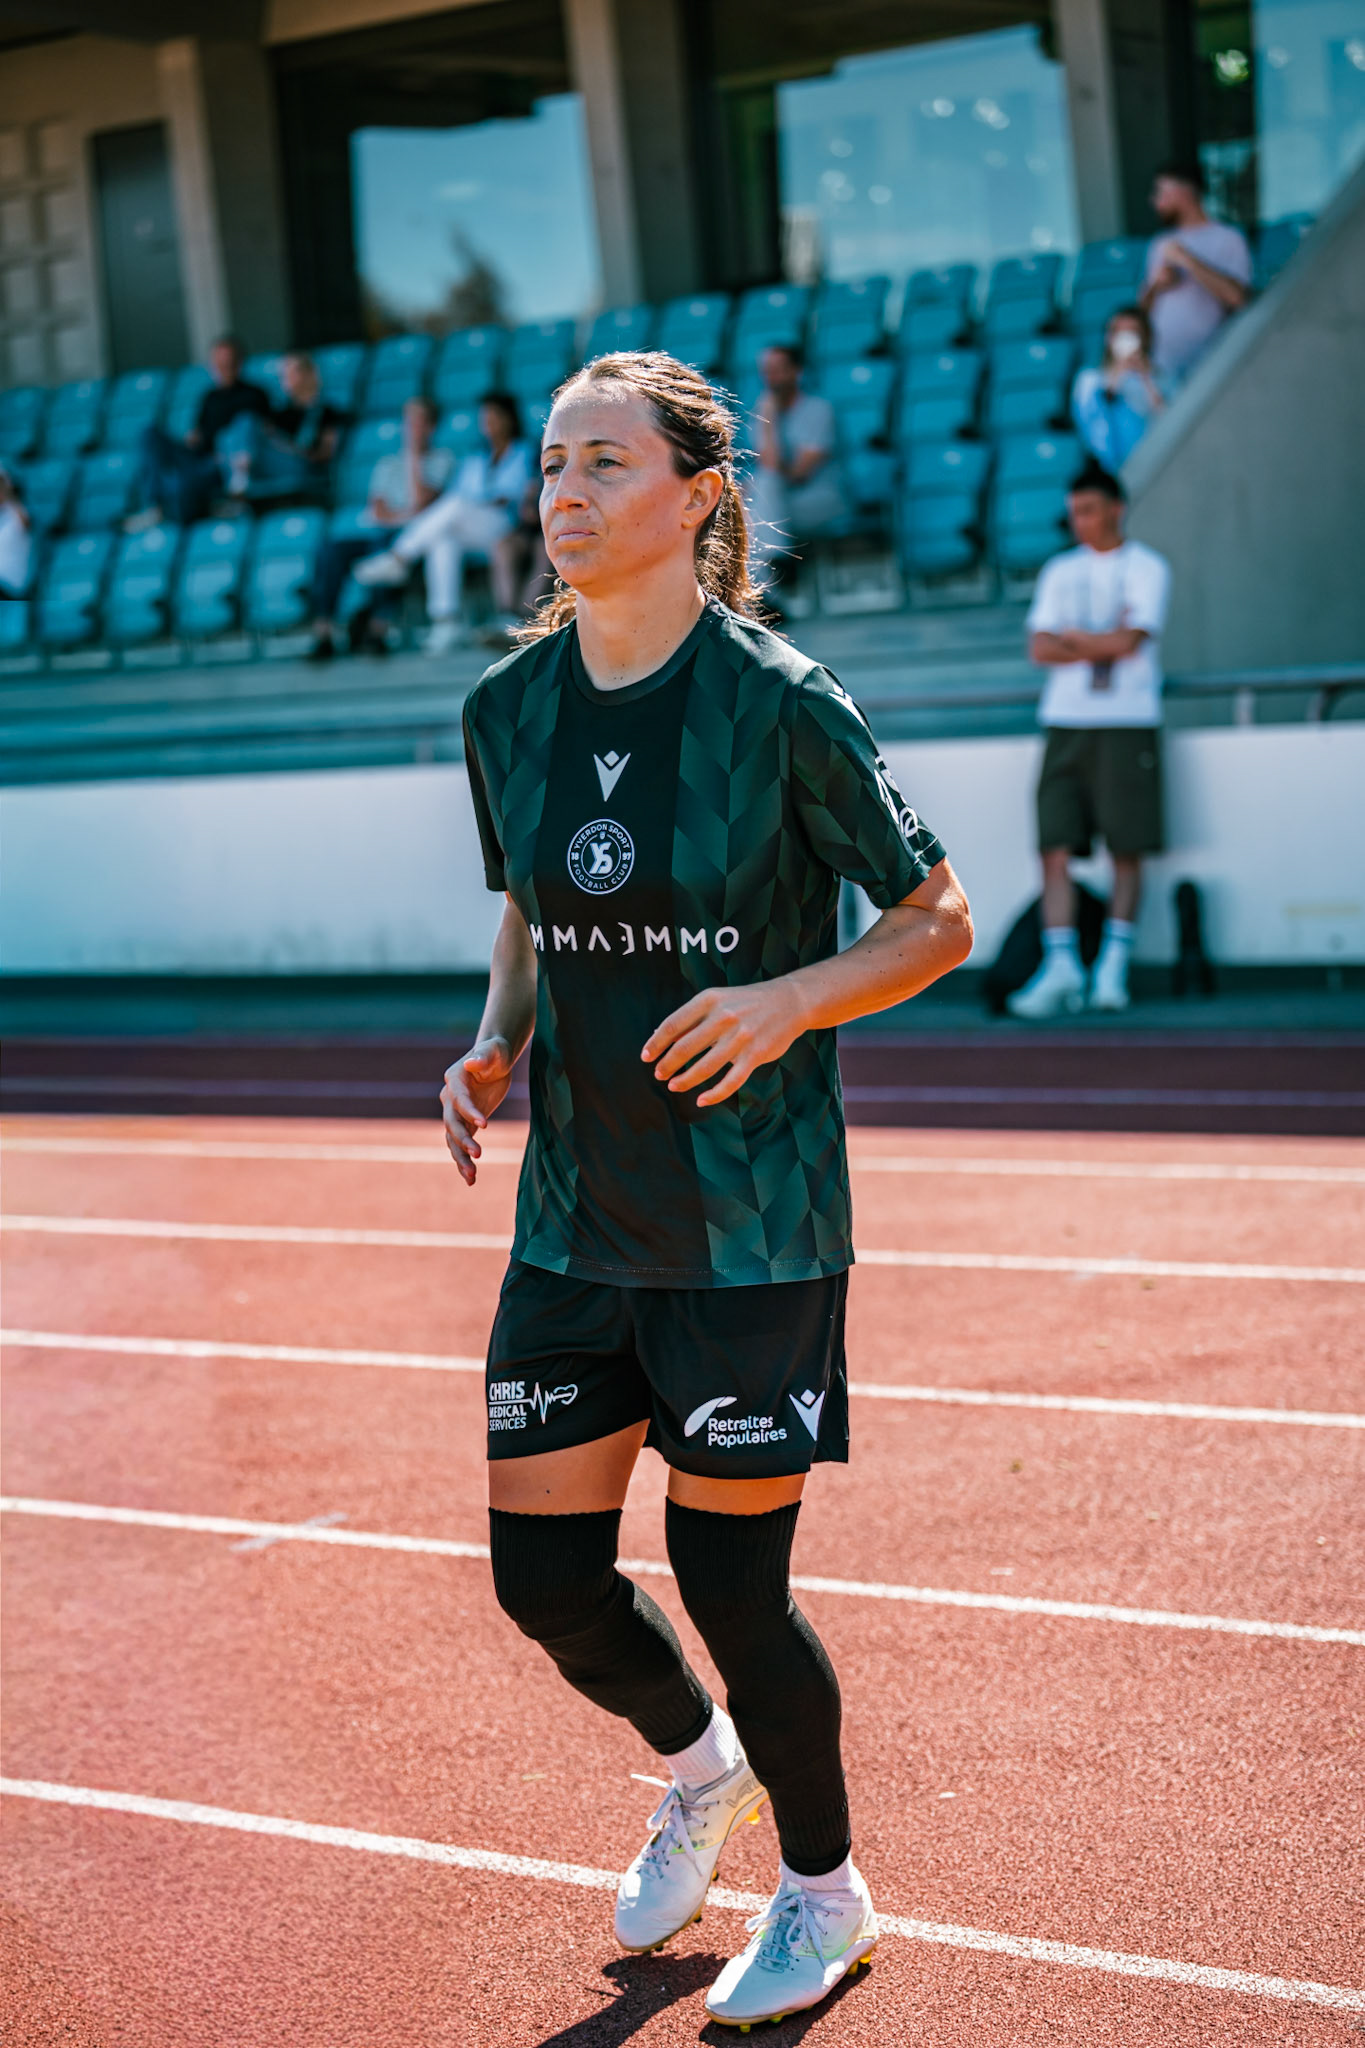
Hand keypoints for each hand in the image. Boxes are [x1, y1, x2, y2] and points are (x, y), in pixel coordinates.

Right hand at [441, 1036, 513, 1183]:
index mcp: (454, 1079)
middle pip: (452, 1122)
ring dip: (461, 1157)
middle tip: (478, 1154)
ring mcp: (456, 1113)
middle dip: (463, 1139)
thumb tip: (472, 1061)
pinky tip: (471, 1180)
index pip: (459, 1098)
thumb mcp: (493, 1051)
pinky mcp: (466, 1124)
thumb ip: (483, 1055)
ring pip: (453, 1139)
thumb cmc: (495, 1053)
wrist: (494, 1062)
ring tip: (471, 1176)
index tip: (485, 1124)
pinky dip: (464, 1161)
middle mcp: (450, 1098)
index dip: (469, 1111)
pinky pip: (462, 1145)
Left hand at [642, 980, 806, 1106]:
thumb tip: (658, 1037)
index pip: (673, 1025)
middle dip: (667, 1065)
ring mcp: (740, 1037)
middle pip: (684, 1047)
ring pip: (704, 1067)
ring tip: (674, 1086)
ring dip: (685, 1080)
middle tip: (659, 1074)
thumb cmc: (746, 1002)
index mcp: (709, 1000)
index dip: (656, 1044)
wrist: (789, 1001)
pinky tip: (702, 1100)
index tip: (646, 1057)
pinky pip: (731, 1081)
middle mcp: (723, 1017)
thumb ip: (692, 1017)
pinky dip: (714, 1094)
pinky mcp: (755, 1055)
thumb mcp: (718, 999)